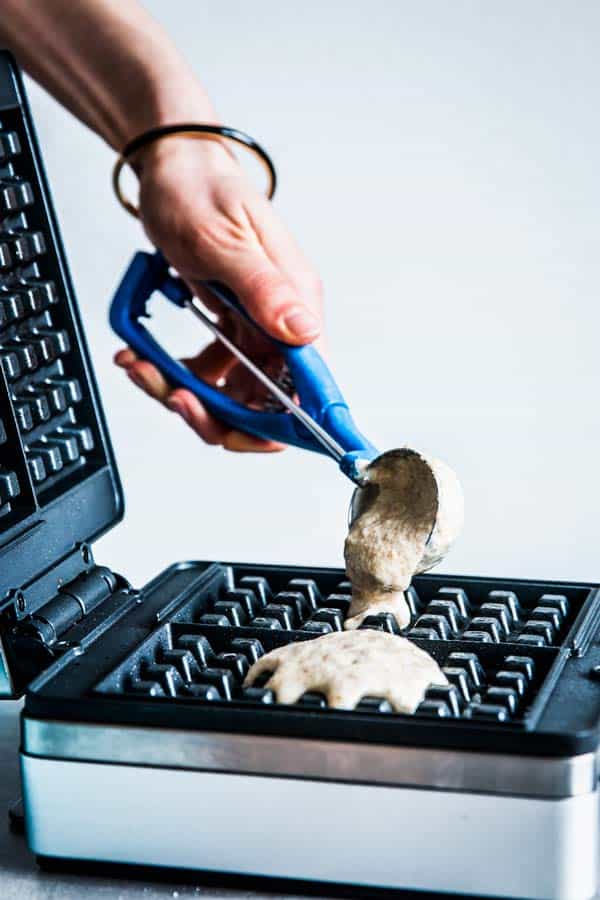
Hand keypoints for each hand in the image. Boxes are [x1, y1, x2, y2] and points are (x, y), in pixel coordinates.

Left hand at [114, 136, 322, 450]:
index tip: (255, 438)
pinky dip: (173, 372)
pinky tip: (144, 356)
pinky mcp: (227, 328)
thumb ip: (264, 290)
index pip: (309, 382)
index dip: (288, 422)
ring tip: (144, 366)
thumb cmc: (200, 190)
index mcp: (294, 301)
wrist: (173, 169)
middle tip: (175, 395)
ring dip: (184, 391)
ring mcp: (252, 328)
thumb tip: (304, 332)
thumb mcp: (224, 239)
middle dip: (216, 411)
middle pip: (264, 400)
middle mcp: (279, 322)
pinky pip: (206, 371)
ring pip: (229, 392)